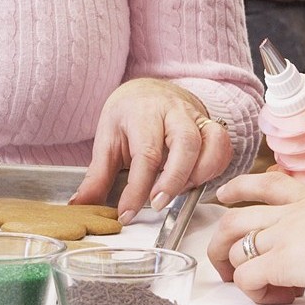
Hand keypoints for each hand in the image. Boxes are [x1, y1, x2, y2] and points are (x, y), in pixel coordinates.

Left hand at [71, 78, 233, 221]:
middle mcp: (173, 112)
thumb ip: (97, 176)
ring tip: (178, 192)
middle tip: (157, 204)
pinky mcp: (211, 125)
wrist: (148, 91)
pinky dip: (214, 168)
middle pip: (185, 143)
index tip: (127, 213)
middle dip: (174, 179)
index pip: (145, 153)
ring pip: (211, 143)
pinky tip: (195, 181)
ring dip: (199, 174)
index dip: (137, 188)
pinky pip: (223, 146)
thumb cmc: (129, 116)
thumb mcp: (107, 140)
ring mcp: (196, 117)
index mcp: (143, 113)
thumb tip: (80, 205)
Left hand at [209, 172, 304, 304]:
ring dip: (232, 268)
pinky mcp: (280, 263)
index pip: (268, 184)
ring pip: (233, 248)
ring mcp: (282, 238)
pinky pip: (247, 278)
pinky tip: (275, 296)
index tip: (225, 194)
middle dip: (219, 240)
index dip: (240, 187)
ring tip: (244, 285)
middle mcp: (290, 215)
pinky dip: (253, 291)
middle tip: (222, 259)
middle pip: (235, 219)